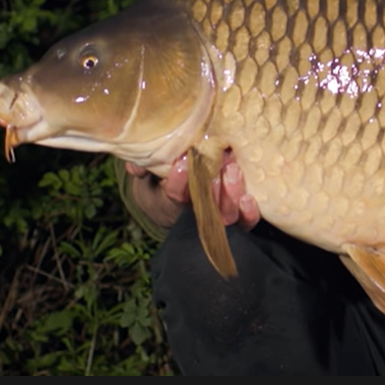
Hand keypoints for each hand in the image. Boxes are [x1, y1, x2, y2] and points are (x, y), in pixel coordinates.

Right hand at [126, 150, 260, 231]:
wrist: (184, 191)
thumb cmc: (165, 180)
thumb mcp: (149, 173)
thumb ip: (142, 166)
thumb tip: (135, 166)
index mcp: (173, 202)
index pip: (175, 196)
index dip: (178, 182)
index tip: (182, 162)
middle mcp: (198, 211)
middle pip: (205, 210)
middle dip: (210, 191)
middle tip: (214, 169)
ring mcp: (220, 215)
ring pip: (227, 216)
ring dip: (230, 196)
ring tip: (232, 171)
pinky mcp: (240, 215)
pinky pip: (246, 222)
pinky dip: (249, 214)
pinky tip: (249, 197)